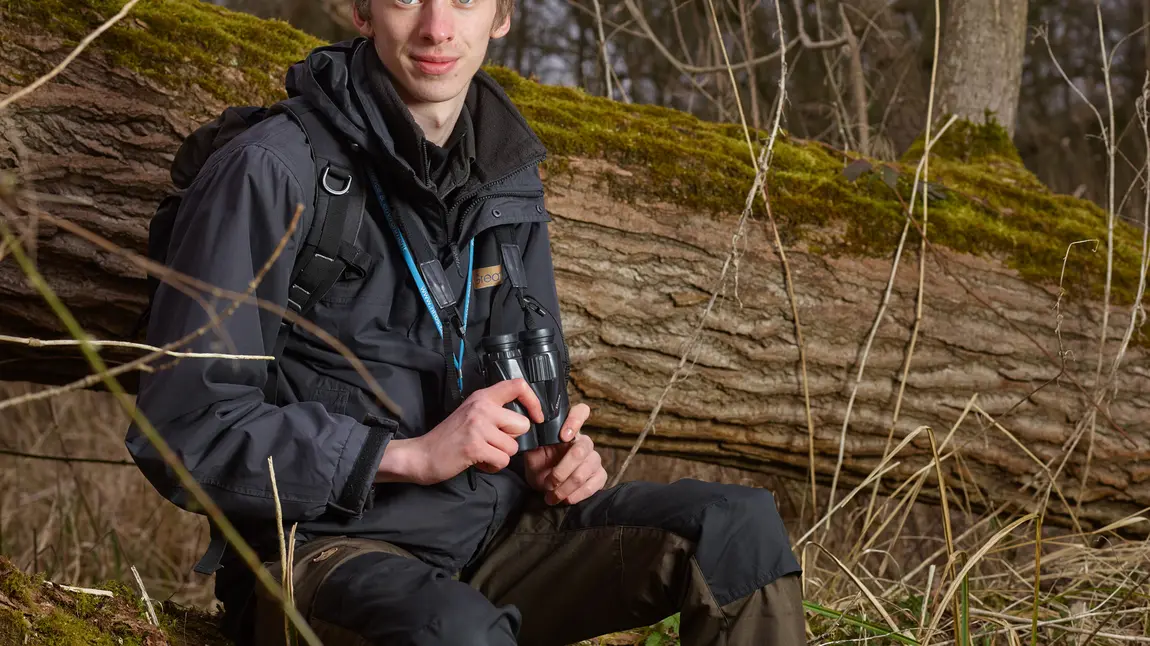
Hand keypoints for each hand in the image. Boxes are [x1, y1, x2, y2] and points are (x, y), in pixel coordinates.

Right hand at [376, 379, 543, 484]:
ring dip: (500, 455)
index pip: (518, 385)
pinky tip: (478, 461)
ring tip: (482, 452)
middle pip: (522, 425)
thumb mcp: (471, 414)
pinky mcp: (474, 447)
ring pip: (513, 447)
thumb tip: (524, 419)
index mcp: (482, 397)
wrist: (422, 455)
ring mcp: (478, 426)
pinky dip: (493, 466)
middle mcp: (481, 408)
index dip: (534, 401)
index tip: (536, 416)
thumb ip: (494, 412)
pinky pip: (502, 461)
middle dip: (511, 439)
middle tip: (492, 442)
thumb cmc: (450, 437)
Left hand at [523, 403, 606, 505]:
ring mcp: (593, 458)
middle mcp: (583, 442)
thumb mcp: (531, 452)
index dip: (576, 420)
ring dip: (567, 486)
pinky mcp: (599, 475)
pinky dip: (579, 494)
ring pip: (588, 469)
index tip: (563, 437)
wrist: (543, 485)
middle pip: (581, 449)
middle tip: (549, 484)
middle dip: (562, 471)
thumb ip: (532, 440)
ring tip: (552, 496)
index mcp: (567, 430)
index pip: (581, 412)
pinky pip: (597, 482)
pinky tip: (567, 499)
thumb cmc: (539, 464)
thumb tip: (527, 432)